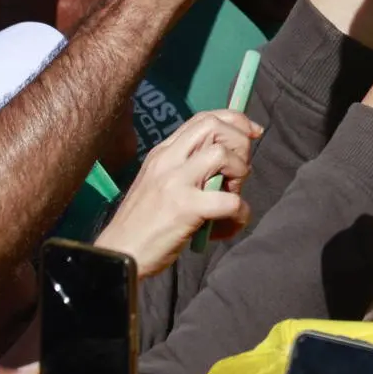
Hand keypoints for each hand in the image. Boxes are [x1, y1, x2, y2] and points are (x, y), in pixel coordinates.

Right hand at [94, 108, 259, 275]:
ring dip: (240, 173)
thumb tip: (230, 159)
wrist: (119, 255)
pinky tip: (228, 224)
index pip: (204, 118)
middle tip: (240, 171)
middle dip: (241, 143)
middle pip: (216, 127)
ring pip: (223, 155)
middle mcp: (168, 161)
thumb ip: (189, 166)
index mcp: (163, 153)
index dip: (235, 120)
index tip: (253, 133)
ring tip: (230, 195)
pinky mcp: (184, 208)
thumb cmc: (144, 222)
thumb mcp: (160, 183)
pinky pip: (230, 200)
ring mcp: (175, 182)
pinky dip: (239, 212)